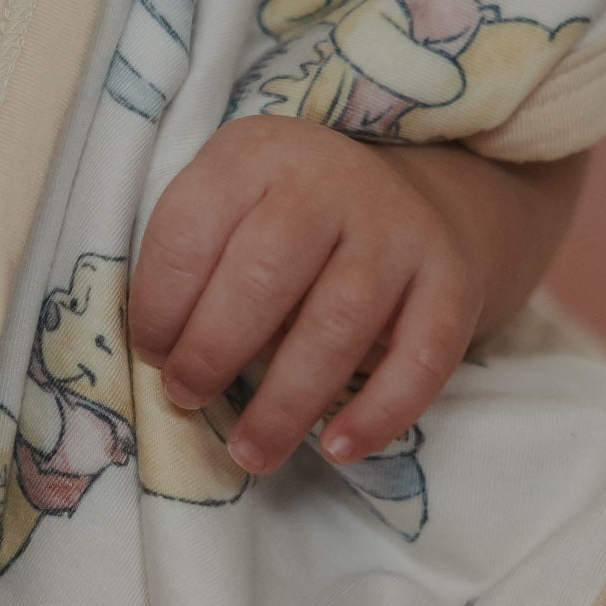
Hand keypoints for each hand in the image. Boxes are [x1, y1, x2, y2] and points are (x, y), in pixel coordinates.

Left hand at [128, 115, 486, 474]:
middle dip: (213, 349)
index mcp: (256, 155)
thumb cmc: (282, 219)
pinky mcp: (452, 280)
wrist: (405, 198)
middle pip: (264, 273)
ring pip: (338, 323)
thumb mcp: (229, 204)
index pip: (192, 226)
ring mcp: (397, 228)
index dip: (161, 302)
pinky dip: (378, 412)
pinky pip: (420, 358)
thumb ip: (191, 261)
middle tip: (187, 396)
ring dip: (285, 401)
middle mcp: (330, 181)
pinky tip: (336, 448)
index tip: (153, 352)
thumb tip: (165, 358)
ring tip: (249, 450)